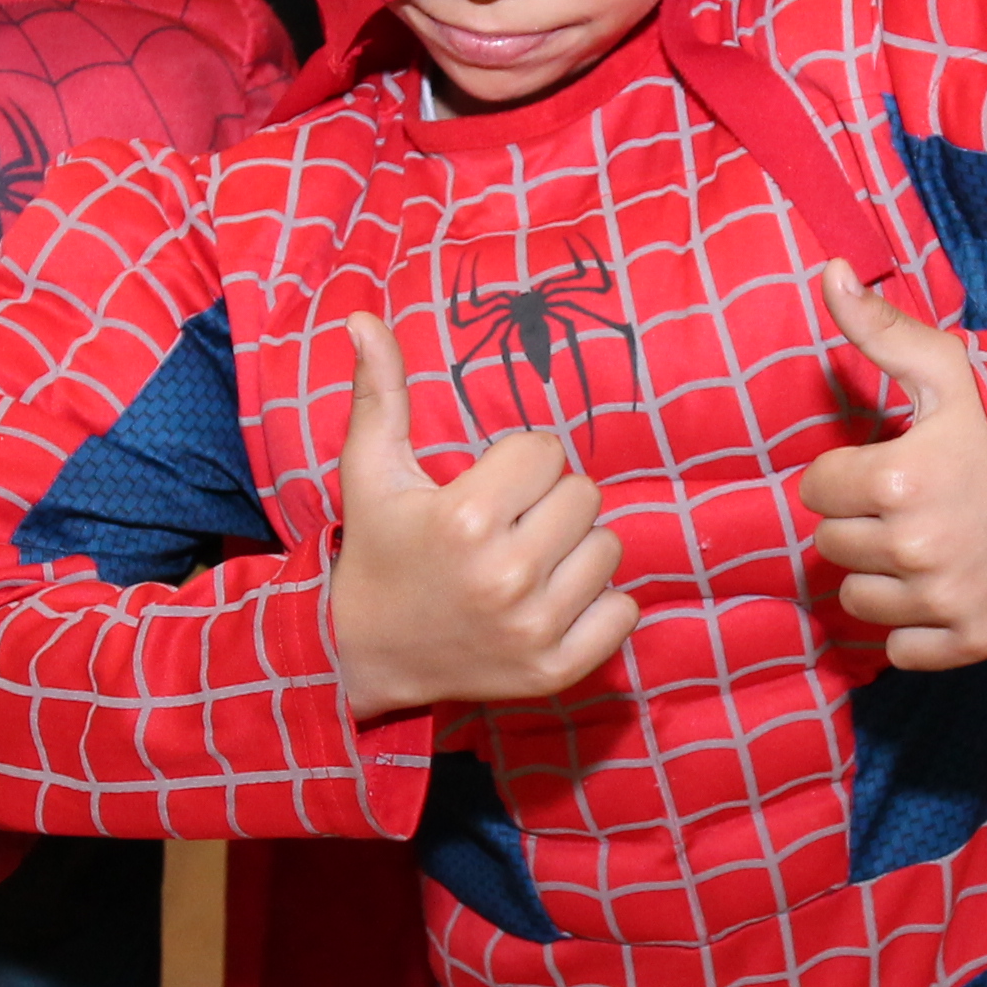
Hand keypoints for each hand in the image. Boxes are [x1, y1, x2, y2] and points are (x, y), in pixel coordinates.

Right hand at [326, 311, 638, 721]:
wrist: (365, 657)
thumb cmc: (377, 553)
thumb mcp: (370, 471)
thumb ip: (378, 392)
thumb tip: (363, 316)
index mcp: (465, 519)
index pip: (546, 452)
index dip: (518, 464)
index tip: (488, 489)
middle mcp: (506, 575)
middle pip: (585, 496)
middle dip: (550, 502)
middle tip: (509, 526)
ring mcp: (534, 628)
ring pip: (609, 549)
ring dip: (575, 550)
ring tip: (528, 563)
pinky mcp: (555, 670)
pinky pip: (623, 612)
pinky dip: (598, 606)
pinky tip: (551, 602)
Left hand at [795, 261, 986, 669]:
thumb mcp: (951, 371)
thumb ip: (880, 329)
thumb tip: (829, 272)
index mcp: (898, 479)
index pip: (816, 489)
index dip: (847, 474)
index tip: (888, 465)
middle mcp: (915, 546)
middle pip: (831, 545)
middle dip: (861, 522)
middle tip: (912, 503)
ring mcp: (943, 599)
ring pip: (858, 600)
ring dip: (882, 576)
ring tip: (928, 543)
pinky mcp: (969, 640)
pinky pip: (899, 648)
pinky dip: (915, 626)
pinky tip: (945, 587)